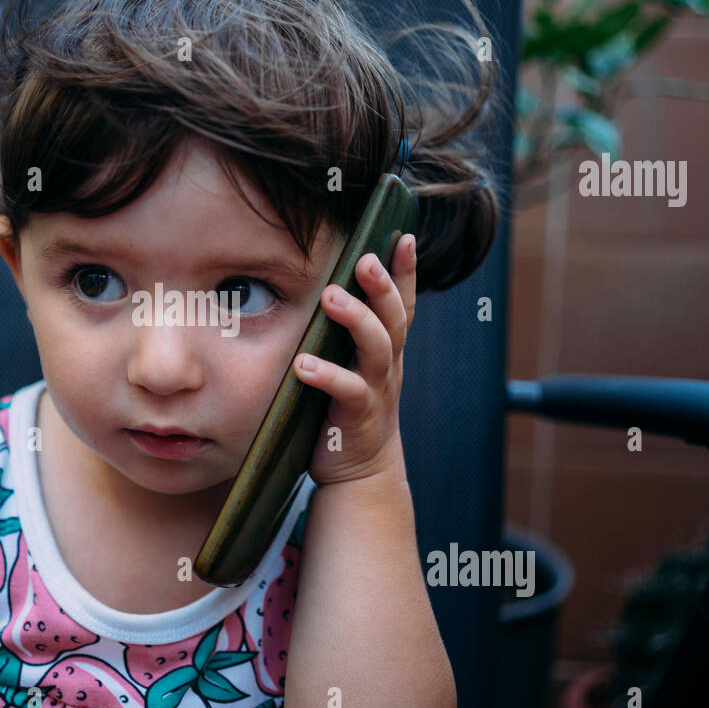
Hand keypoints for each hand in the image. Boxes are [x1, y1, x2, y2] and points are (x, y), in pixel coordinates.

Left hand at [292, 233, 416, 485]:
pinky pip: (347, 392)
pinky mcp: (357, 416)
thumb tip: (324, 284)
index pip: (401, 303)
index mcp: (387, 347)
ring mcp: (377, 389)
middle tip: (365, 259)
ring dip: (356, 320)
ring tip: (331, 297)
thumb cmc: (349, 407)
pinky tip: (303, 365)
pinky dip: (326, 375)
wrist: (361, 471)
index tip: (403, 236)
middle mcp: (388, 364)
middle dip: (383, 286)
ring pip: (377, 348)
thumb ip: (348, 331)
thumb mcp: (356, 364)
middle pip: (393, 318)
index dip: (405, 271)